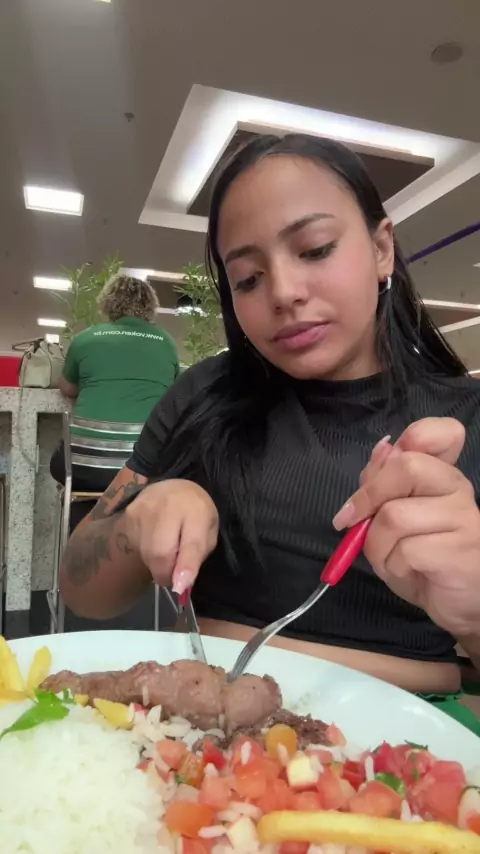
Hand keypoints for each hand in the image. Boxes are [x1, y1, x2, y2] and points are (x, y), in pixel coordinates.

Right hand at [123, 479, 218, 593]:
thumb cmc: (195, 512)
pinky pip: (137, 546)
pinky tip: (155, 542)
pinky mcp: (128, 515)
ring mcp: (143, 510)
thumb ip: (197, 556)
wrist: (172, 488)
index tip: (180, 588)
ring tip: (167, 554)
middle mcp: (167, 506)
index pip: (191, 542)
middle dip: (166, 574)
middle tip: (173, 579)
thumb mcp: (208, 531)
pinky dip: (147, 554)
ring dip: (157, 565)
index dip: (185, 567)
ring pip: (146, 554)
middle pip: (160, 553)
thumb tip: (181, 585)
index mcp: (196, 510)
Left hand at [332, 418, 479, 637]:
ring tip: (389, 558)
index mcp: (444, 473)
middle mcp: (459, 488)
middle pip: (406, 466)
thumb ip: (384, 482)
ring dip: (375, 544)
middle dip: (368, 496)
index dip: (413, 436)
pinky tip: (407, 572)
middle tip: (352, 521)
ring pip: (394, 515)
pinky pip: (405, 550)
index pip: (444, 431)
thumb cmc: (423, 558)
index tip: (384, 463)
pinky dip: (391, 565)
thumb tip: (383, 448)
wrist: (460, 603)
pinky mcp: (460, 552)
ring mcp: (465, 519)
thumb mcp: (393, 517)